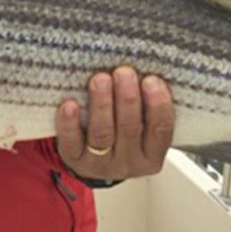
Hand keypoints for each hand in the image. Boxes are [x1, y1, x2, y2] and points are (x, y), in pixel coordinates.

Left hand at [56, 66, 173, 180]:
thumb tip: (147, 67)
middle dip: (128, 99)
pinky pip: (71, 142)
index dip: (159, 105)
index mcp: (151, 154)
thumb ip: (147, 106)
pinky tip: (70, 104)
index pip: (160, 130)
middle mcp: (128, 161)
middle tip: (124, 72)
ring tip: (100, 79)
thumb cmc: (123, 133)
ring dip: (102, 105)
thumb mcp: (143, 127)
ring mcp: (100, 163)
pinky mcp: (75, 159)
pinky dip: (70, 123)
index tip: (152, 80)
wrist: (94, 163)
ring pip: (102, 134)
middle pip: (129, 129)